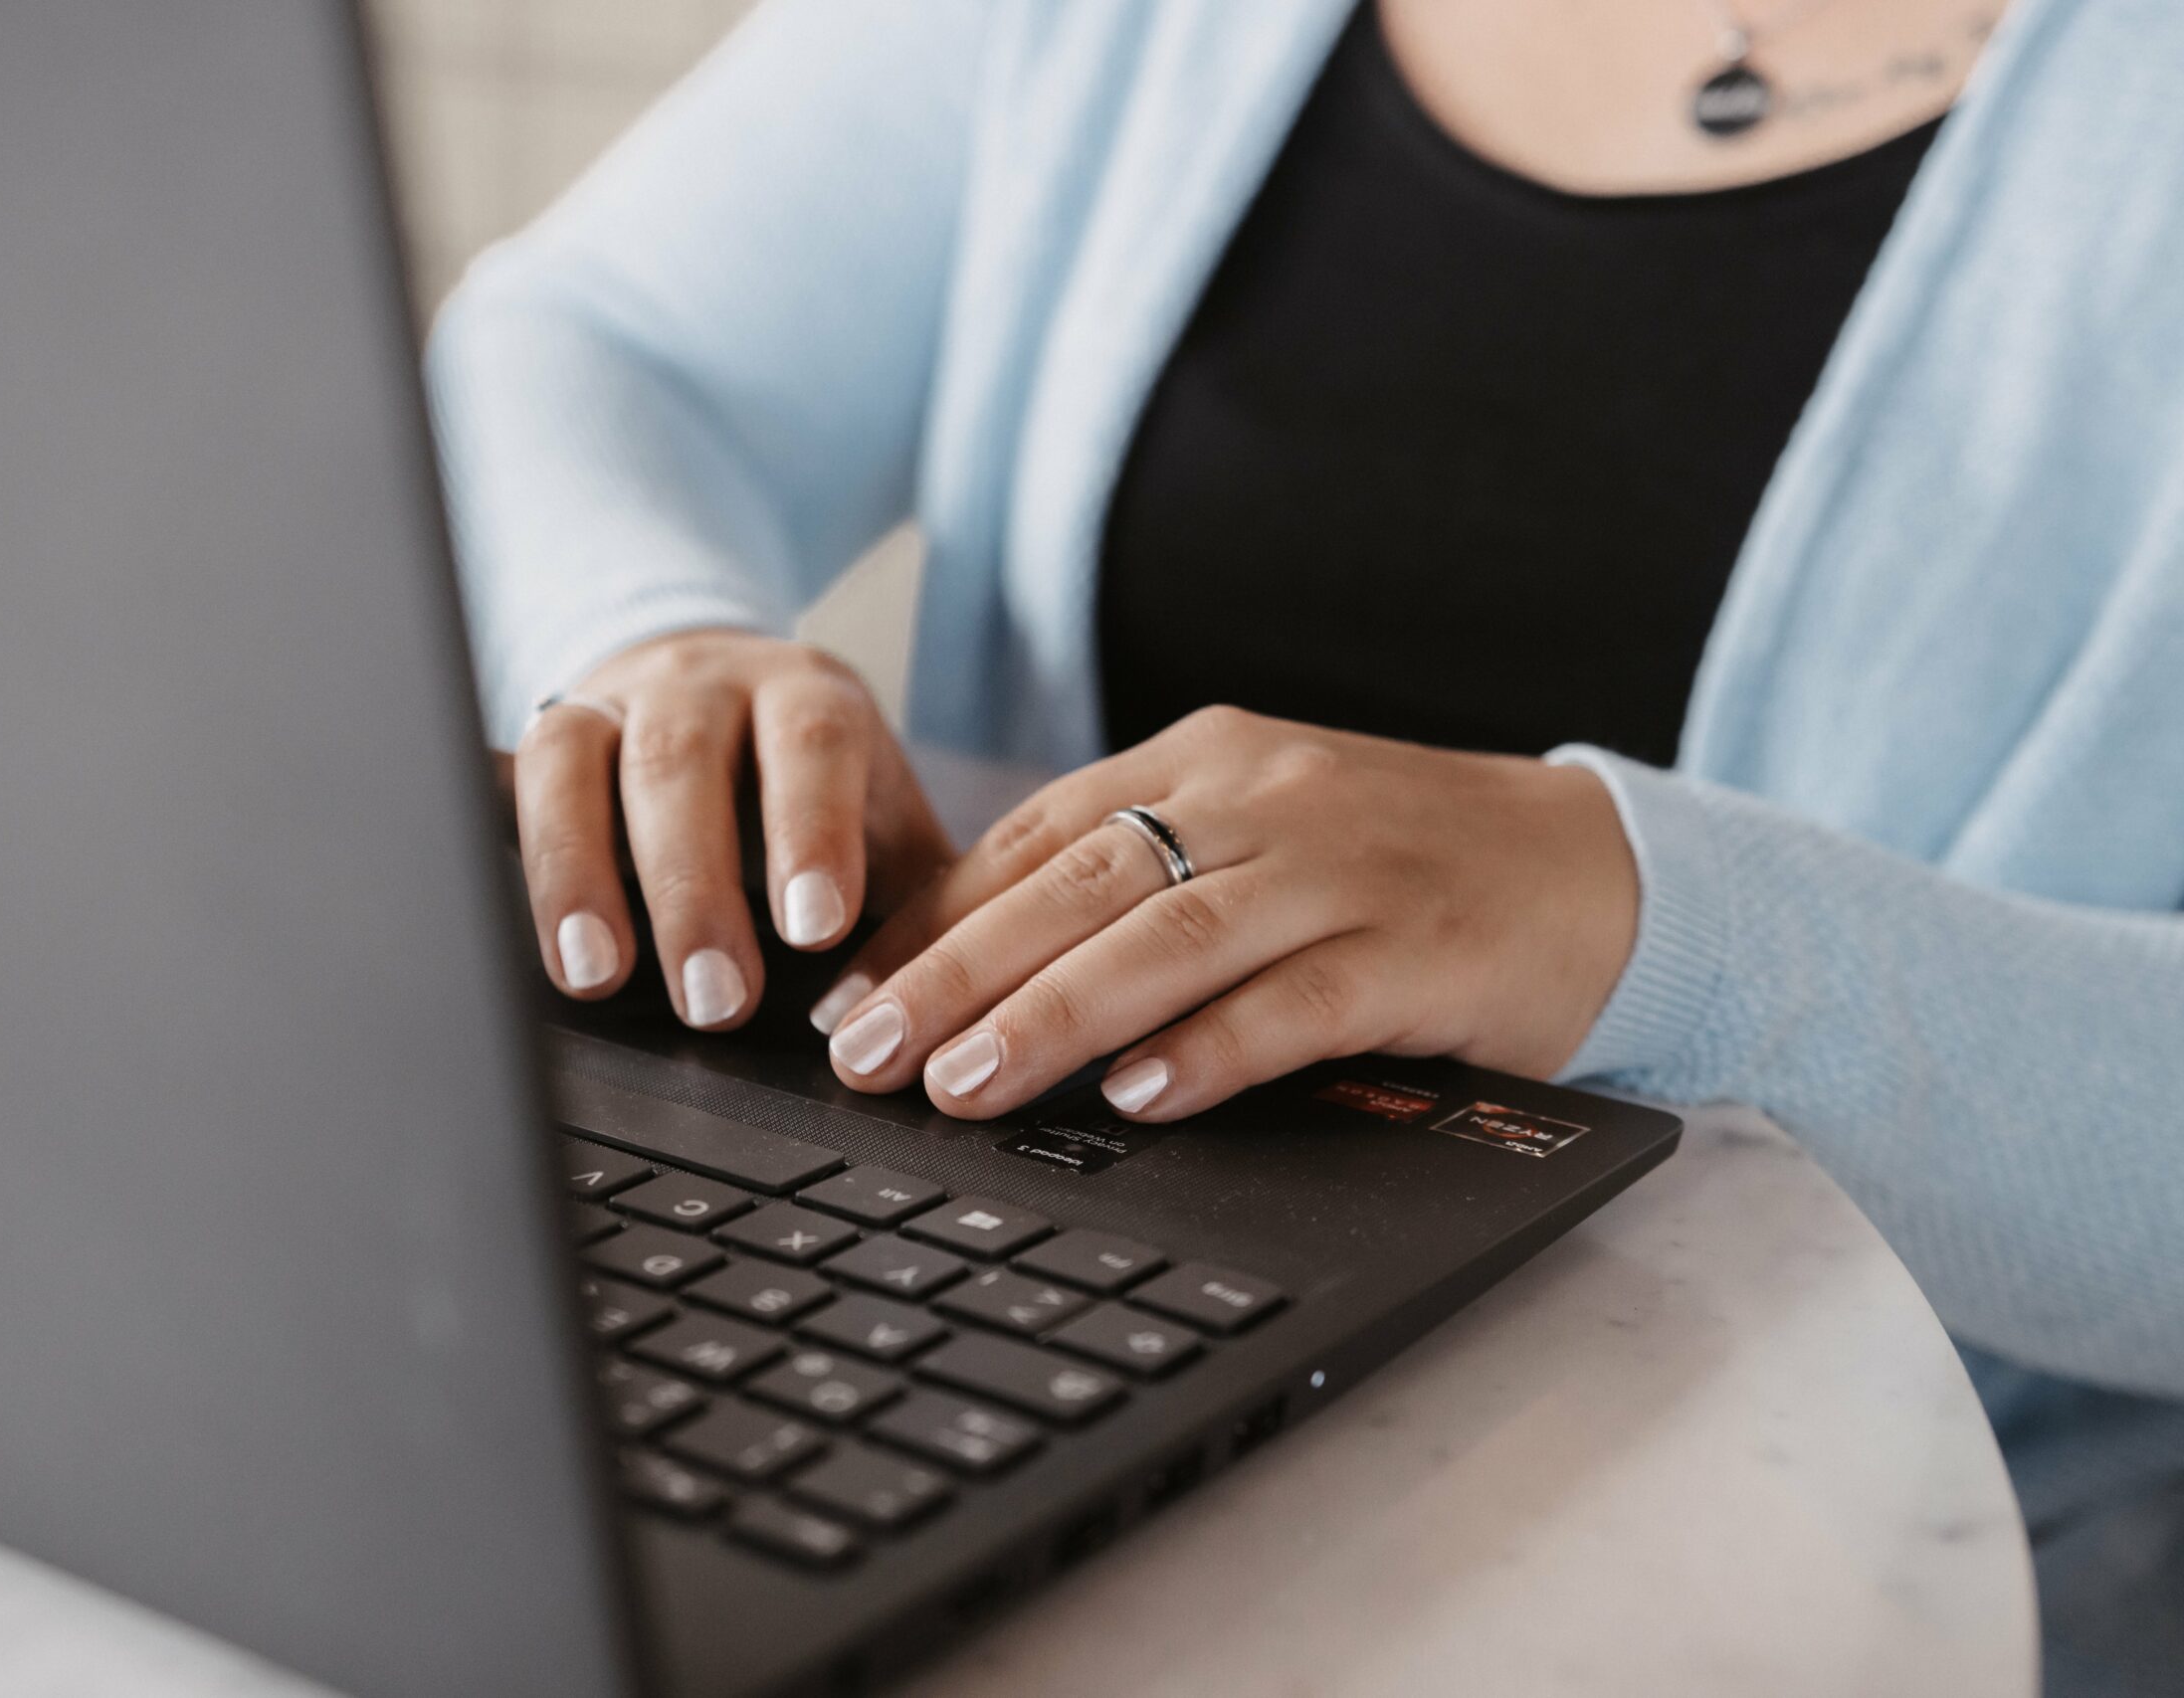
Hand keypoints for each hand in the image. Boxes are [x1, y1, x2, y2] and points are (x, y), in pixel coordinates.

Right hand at [511, 628, 951, 1028]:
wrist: (722, 687)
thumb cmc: (818, 791)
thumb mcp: (884, 829)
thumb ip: (922, 908)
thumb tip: (957, 1013)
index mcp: (806, 695)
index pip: (811, 745)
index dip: (810, 832)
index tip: (812, 931)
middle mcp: (701, 684)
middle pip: (681, 761)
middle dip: (692, 885)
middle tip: (715, 1002)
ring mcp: (608, 704)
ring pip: (574, 761)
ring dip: (576, 871)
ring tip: (596, 976)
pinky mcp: (540, 740)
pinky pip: (501, 778)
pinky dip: (493, 838)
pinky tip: (476, 911)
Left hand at [811, 706, 1637, 1118]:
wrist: (1599, 868)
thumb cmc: (1400, 867)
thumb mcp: (1257, 842)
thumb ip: (1137, 886)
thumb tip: (974, 976)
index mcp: (1205, 760)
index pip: (1034, 835)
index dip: (931, 918)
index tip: (845, 993)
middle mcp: (1261, 796)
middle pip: (1077, 884)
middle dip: (953, 972)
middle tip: (860, 1052)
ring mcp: (1343, 867)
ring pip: (1168, 938)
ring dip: (1052, 1015)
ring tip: (960, 1083)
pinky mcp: (1419, 946)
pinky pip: (1296, 999)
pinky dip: (1211, 1049)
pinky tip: (1138, 1097)